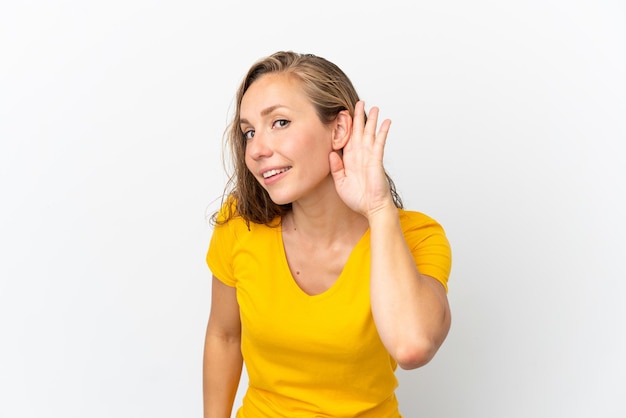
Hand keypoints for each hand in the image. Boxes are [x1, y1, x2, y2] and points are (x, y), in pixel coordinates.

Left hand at [329, 101, 394, 217]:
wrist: (370, 208)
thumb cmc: (357, 198)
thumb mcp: (340, 182)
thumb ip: (336, 168)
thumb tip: (331, 153)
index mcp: (349, 160)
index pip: (347, 138)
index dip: (346, 126)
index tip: (344, 114)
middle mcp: (360, 155)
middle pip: (359, 132)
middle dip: (359, 117)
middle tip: (359, 103)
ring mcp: (369, 156)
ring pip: (370, 134)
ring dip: (372, 120)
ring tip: (374, 108)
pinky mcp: (377, 160)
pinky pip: (380, 143)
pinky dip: (383, 132)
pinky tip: (386, 122)